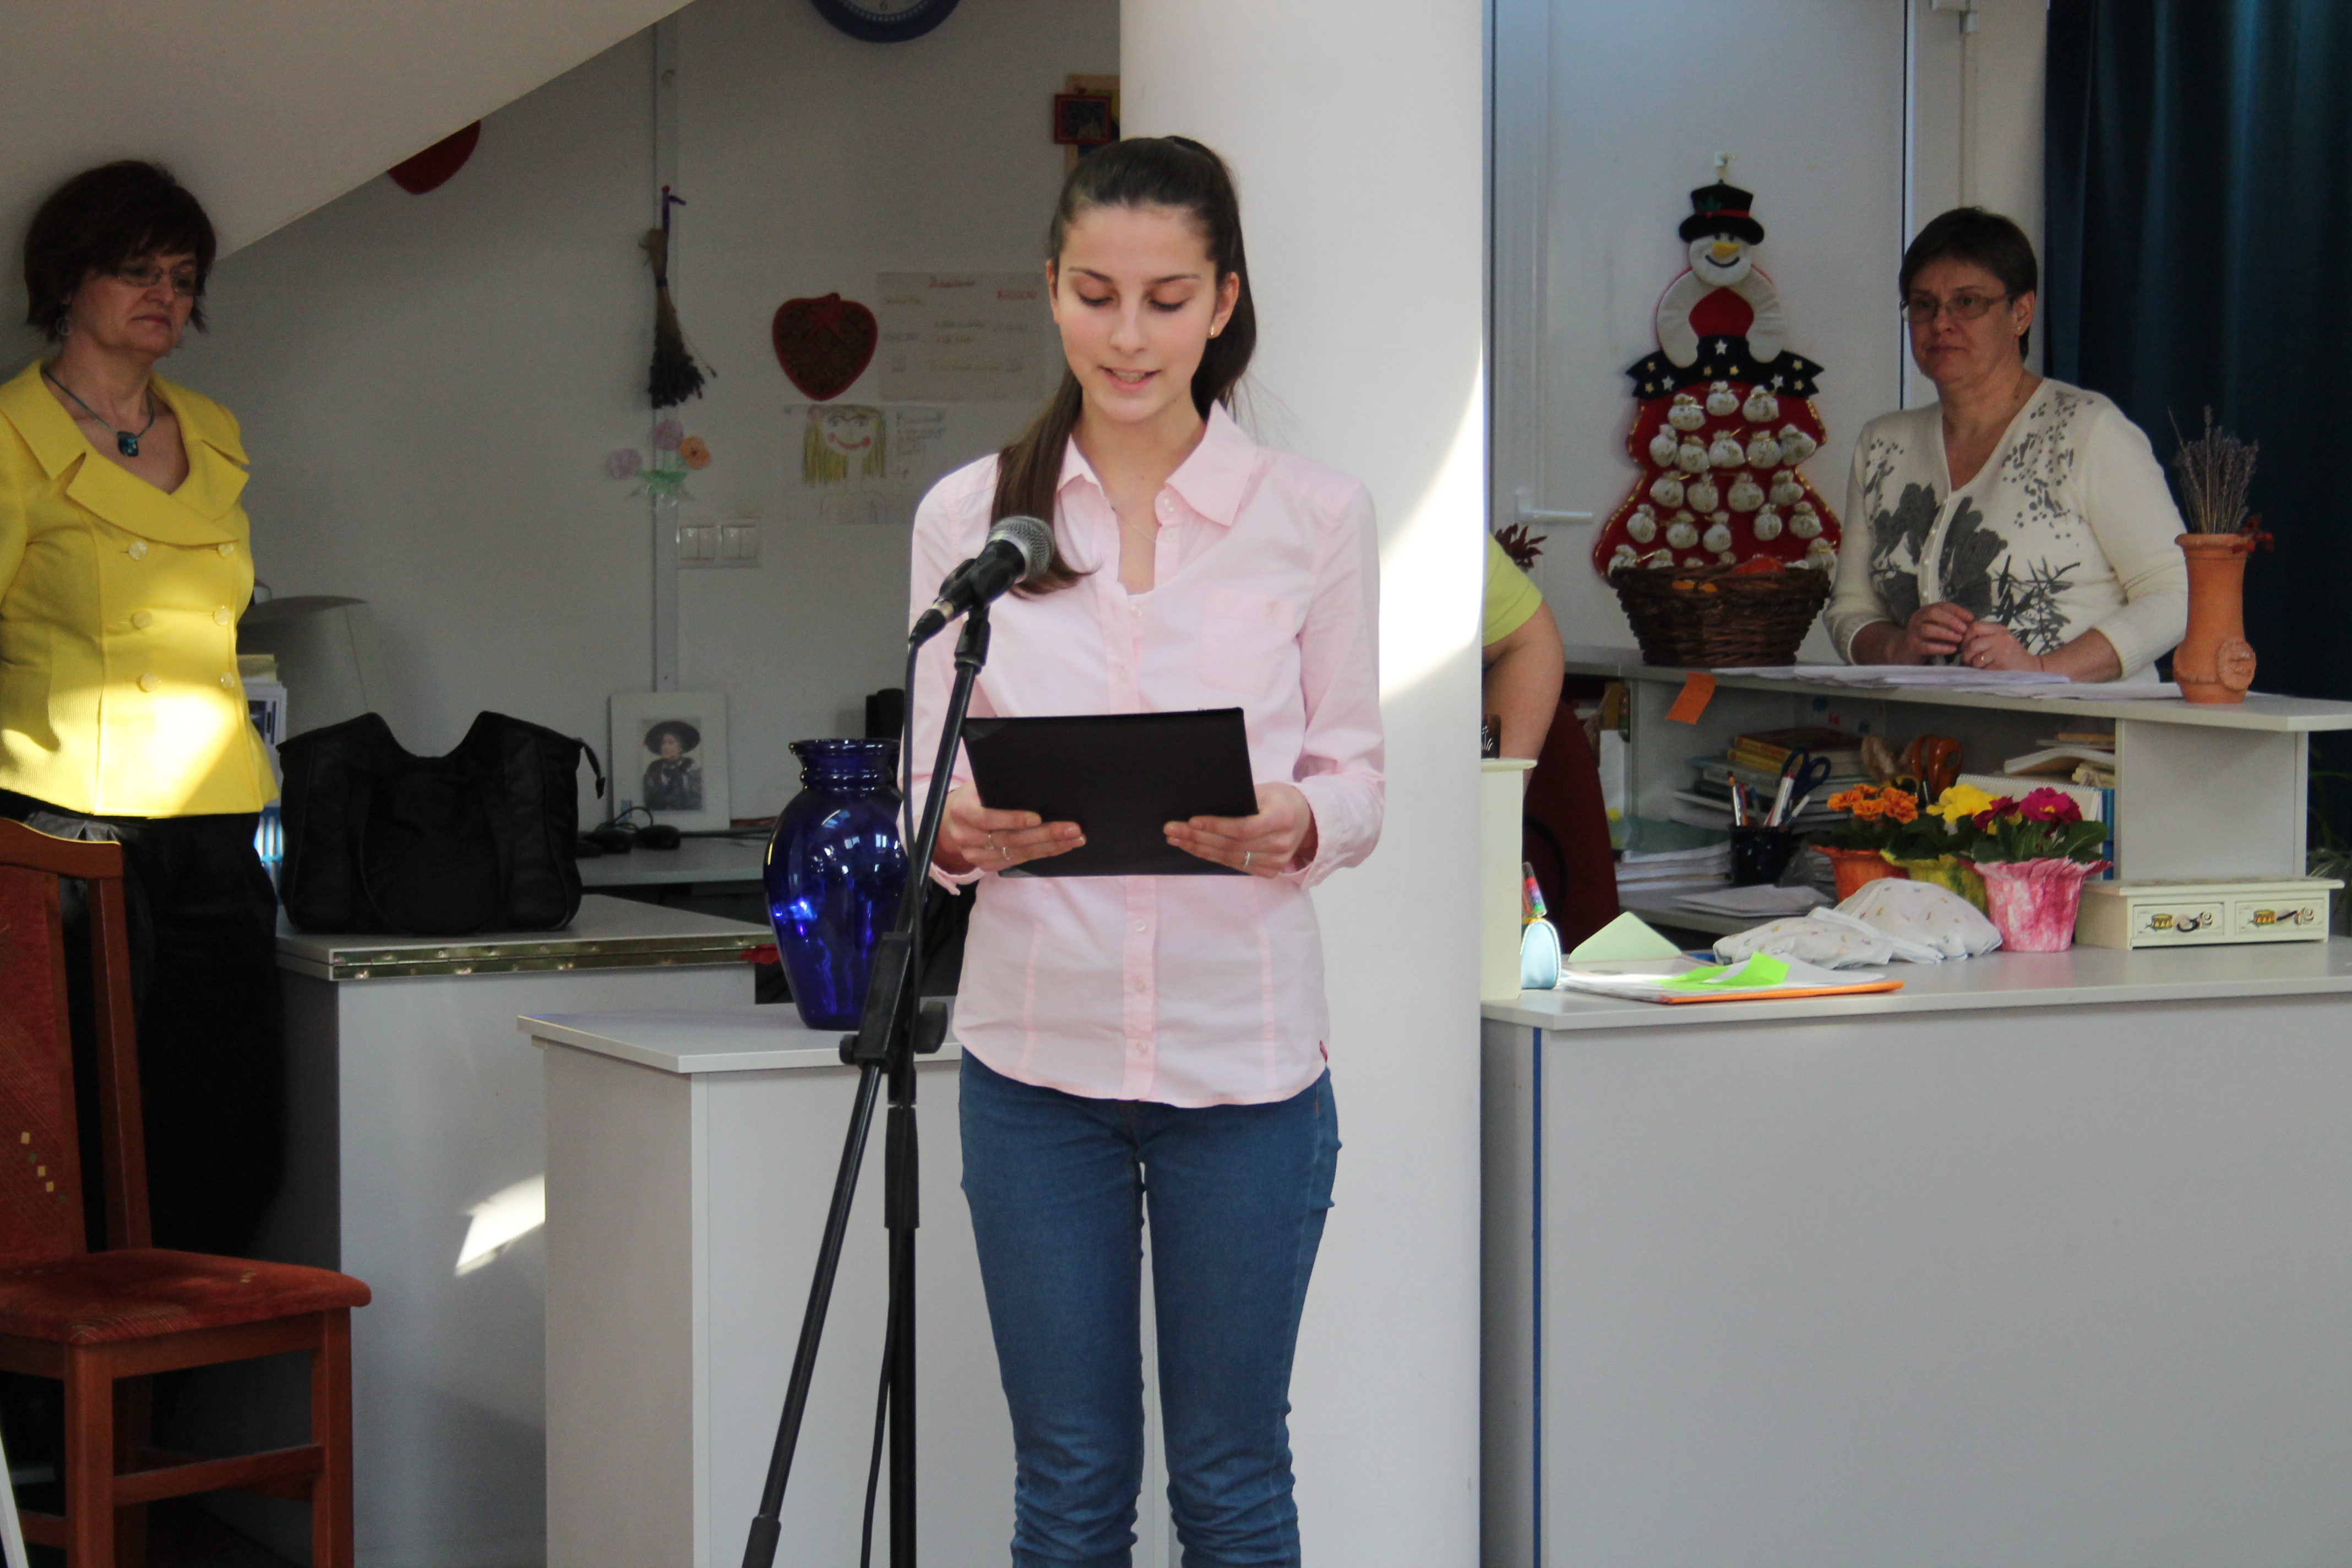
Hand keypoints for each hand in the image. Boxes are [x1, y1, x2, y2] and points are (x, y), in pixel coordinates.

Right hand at [935, 785, 1082, 874]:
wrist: (952, 820)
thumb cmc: (975, 796)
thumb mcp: (980, 785)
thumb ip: (999, 787)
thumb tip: (1037, 781)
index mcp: (962, 810)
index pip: (987, 818)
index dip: (1012, 819)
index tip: (1038, 818)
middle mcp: (965, 836)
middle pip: (1008, 838)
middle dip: (1044, 834)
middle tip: (1071, 828)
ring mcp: (974, 854)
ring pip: (1017, 853)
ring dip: (1049, 846)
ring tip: (1074, 838)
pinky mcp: (985, 865)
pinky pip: (1017, 861)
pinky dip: (1042, 854)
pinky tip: (1061, 847)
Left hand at [1165, 783, 1317, 876]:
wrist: (1308, 820)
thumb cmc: (1281, 800)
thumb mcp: (1266, 790)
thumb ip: (1241, 799)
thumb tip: (1204, 803)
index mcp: (1282, 819)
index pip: (1243, 828)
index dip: (1215, 826)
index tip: (1191, 821)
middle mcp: (1280, 844)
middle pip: (1231, 845)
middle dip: (1197, 837)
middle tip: (1172, 829)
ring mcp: (1276, 861)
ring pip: (1230, 858)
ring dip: (1199, 848)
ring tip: (1176, 839)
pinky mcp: (1269, 871)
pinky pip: (1235, 865)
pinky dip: (1212, 857)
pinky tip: (1195, 848)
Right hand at [1898, 601, 1975, 661]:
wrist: (1905, 651)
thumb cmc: (1927, 638)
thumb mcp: (1938, 627)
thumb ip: (1952, 624)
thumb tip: (1971, 623)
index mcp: (1925, 611)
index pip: (1942, 605)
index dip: (1957, 610)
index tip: (1971, 617)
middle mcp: (1917, 618)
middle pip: (1933, 613)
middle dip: (1951, 620)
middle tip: (1964, 629)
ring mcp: (1913, 632)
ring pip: (1928, 629)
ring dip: (1946, 634)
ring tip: (1959, 639)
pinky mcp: (1912, 646)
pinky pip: (1927, 646)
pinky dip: (1941, 647)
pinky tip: (1952, 649)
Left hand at [1958, 620, 2039, 671]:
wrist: (2030, 667)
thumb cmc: (2011, 654)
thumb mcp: (2000, 640)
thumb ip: (1984, 637)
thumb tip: (1960, 640)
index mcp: (1999, 629)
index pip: (1974, 626)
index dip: (1965, 637)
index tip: (1965, 645)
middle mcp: (2001, 637)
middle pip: (1973, 644)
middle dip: (1966, 654)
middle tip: (1968, 660)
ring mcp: (2002, 650)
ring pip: (1976, 658)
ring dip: (1974, 664)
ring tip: (1981, 665)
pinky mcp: (2002, 663)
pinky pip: (1983, 668)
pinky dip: (1983, 671)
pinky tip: (1990, 670)